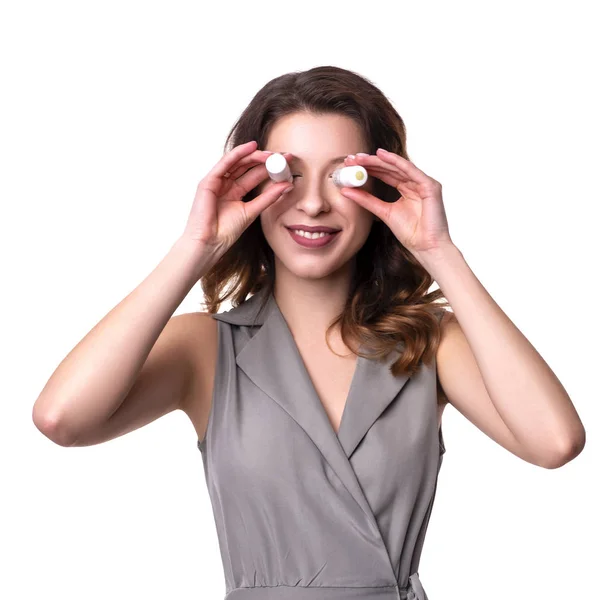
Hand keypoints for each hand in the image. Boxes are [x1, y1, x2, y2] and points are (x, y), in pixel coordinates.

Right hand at [182, 140, 293, 255]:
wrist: (210, 242)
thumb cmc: (226, 231)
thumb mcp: (252, 211)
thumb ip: (268, 197)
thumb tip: (287, 185)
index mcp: (236, 192)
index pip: (255, 175)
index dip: (271, 168)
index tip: (287, 164)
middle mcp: (226, 184)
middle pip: (247, 166)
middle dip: (265, 159)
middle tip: (283, 156)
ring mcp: (217, 181)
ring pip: (237, 162)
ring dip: (254, 155)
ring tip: (271, 153)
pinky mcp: (208, 181)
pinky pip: (225, 163)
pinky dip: (238, 154)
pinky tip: (251, 147)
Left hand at [341, 149, 453, 257]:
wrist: (426, 247)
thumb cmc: (411, 233)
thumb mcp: (383, 212)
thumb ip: (366, 200)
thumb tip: (346, 190)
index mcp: (406, 189)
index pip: (385, 174)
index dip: (368, 169)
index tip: (350, 165)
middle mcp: (415, 183)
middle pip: (390, 168)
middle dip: (371, 162)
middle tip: (352, 158)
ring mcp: (423, 183)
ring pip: (398, 167)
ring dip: (379, 160)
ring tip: (361, 157)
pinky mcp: (430, 185)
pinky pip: (410, 170)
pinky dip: (396, 162)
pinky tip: (382, 155)